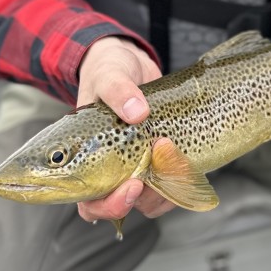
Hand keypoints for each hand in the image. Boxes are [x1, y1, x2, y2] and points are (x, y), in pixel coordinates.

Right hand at [75, 37, 174, 225]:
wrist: (130, 62)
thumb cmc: (108, 71)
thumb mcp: (108, 74)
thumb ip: (118, 90)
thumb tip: (137, 112)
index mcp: (84, 158)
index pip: (87, 201)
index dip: (107, 205)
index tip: (132, 184)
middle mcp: (109, 168)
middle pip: (117, 208)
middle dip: (137, 200)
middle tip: (149, 177)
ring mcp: (136, 165)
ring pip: (148, 200)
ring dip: (164, 186)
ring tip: (169, 147)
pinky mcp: (159, 159)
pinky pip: (170, 185)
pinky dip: (181, 179)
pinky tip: (186, 159)